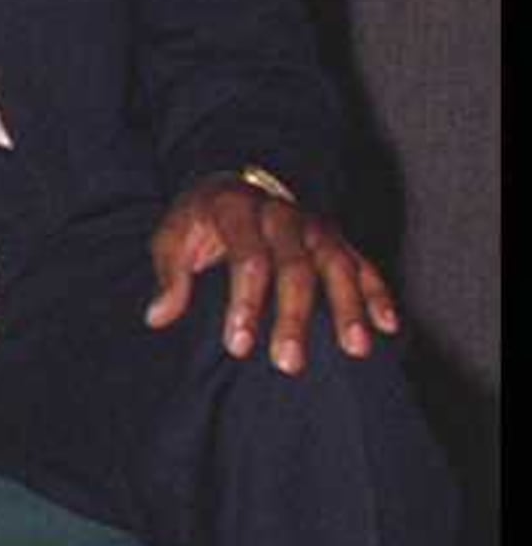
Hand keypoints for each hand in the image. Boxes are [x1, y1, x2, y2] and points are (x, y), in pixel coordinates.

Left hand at [145, 176, 398, 373]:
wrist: (236, 181)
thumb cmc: (200, 220)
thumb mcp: (172, 236)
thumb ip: (170, 274)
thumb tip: (157, 317)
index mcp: (238, 210)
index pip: (247, 259)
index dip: (245, 304)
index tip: (238, 347)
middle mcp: (282, 215)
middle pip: (295, 267)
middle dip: (293, 317)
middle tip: (289, 363)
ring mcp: (315, 225)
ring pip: (338, 265)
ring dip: (348, 308)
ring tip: (356, 348)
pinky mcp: (338, 238)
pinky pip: (363, 265)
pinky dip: (378, 293)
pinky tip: (387, 326)